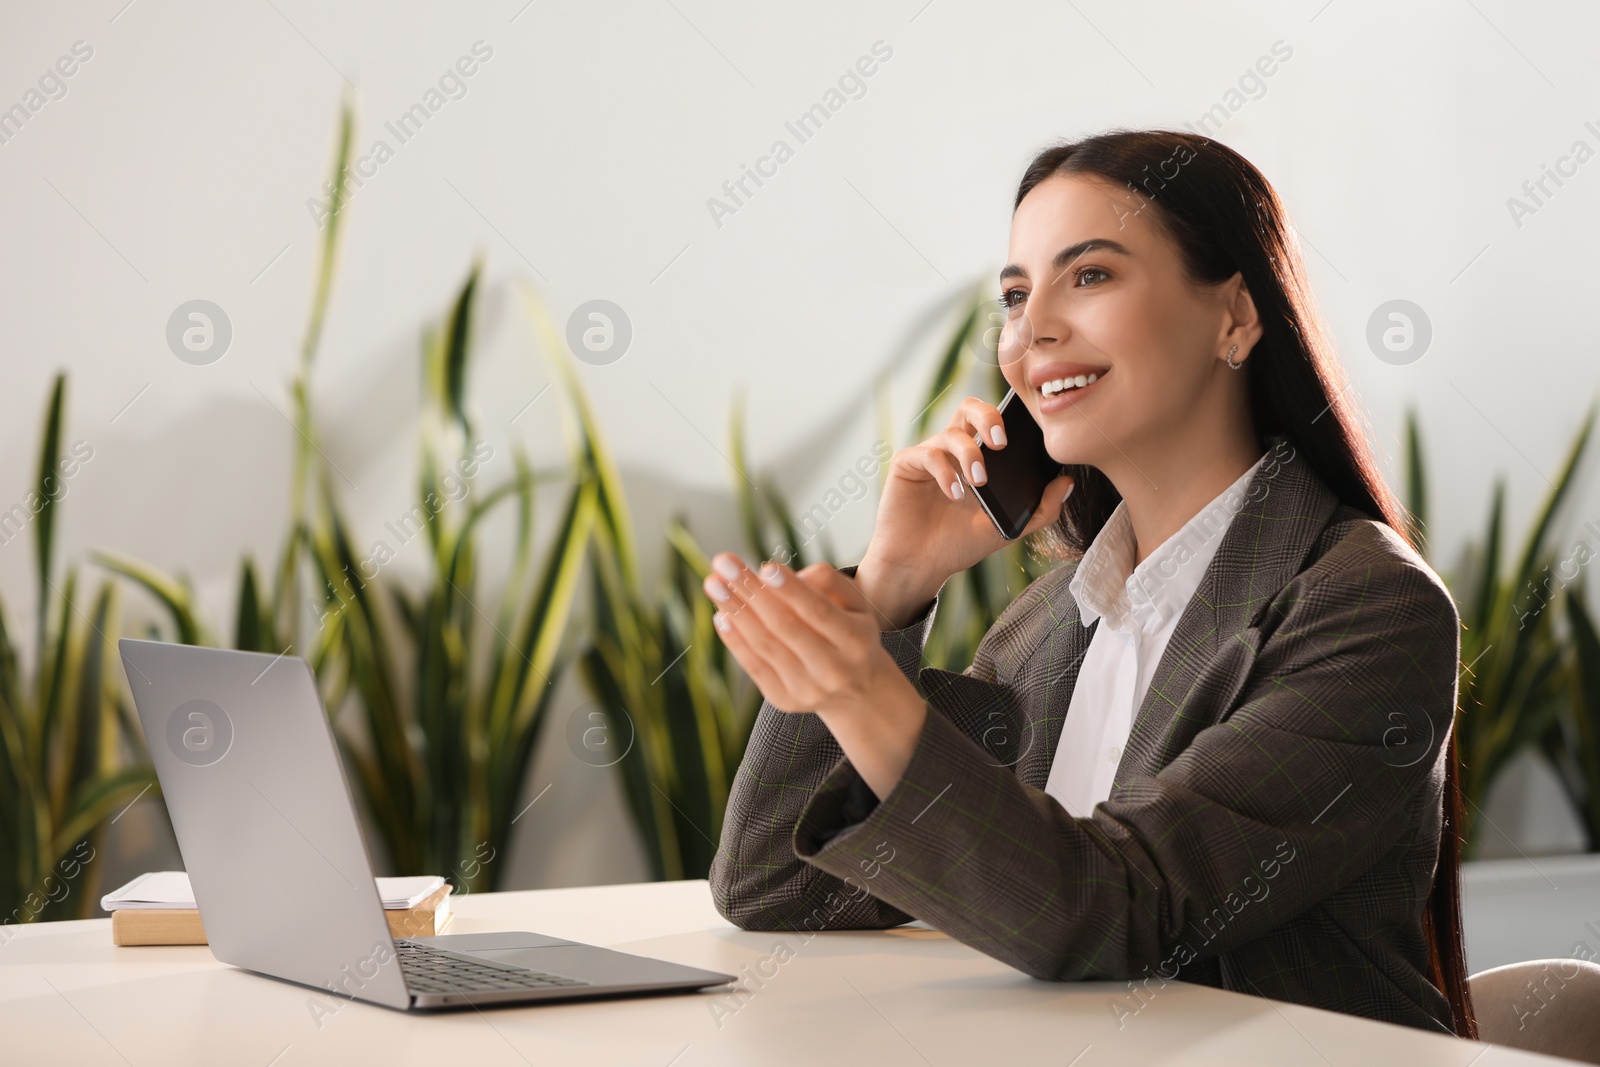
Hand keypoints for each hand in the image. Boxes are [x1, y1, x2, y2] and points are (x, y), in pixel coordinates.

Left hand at [704, 553, 928, 798]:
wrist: (859, 691)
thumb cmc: (851, 632)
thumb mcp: (857, 604)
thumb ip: (829, 581)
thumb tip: (780, 575)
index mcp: (856, 641)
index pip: (819, 612)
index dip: (791, 590)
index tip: (765, 566)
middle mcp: (833, 669)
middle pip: (785, 626)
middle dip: (751, 592)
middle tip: (723, 561)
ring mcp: (807, 689)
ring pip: (764, 646)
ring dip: (735, 611)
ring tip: (713, 583)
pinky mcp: (785, 701)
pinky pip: (754, 667)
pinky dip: (734, 640)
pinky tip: (720, 614)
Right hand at [856, 396, 1074, 628]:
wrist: (921, 566)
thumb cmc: (960, 544)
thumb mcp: (1008, 529)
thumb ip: (1040, 509)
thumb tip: (1068, 482)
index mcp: (977, 456)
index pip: (994, 421)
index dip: (1010, 418)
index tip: (1028, 435)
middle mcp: (953, 449)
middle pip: (969, 408)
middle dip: (988, 417)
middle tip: (1001, 442)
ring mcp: (929, 455)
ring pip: (951, 433)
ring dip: (970, 455)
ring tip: (980, 482)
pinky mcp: (907, 465)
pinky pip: (927, 454)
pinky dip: (945, 472)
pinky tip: (954, 494)